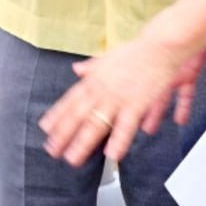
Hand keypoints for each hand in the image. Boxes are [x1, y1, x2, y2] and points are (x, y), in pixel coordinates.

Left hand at [39, 38, 205, 165]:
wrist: (160, 47)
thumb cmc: (137, 51)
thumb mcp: (108, 56)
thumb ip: (91, 65)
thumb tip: (76, 68)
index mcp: (94, 78)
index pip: (70, 100)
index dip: (57, 115)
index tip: (45, 128)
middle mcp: (101, 89)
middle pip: (77, 115)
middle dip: (63, 134)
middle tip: (52, 150)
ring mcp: (117, 98)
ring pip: (96, 124)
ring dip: (82, 143)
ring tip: (72, 159)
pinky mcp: (136, 105)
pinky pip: (125, 127)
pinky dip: (118, 141)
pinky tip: (111, 155)